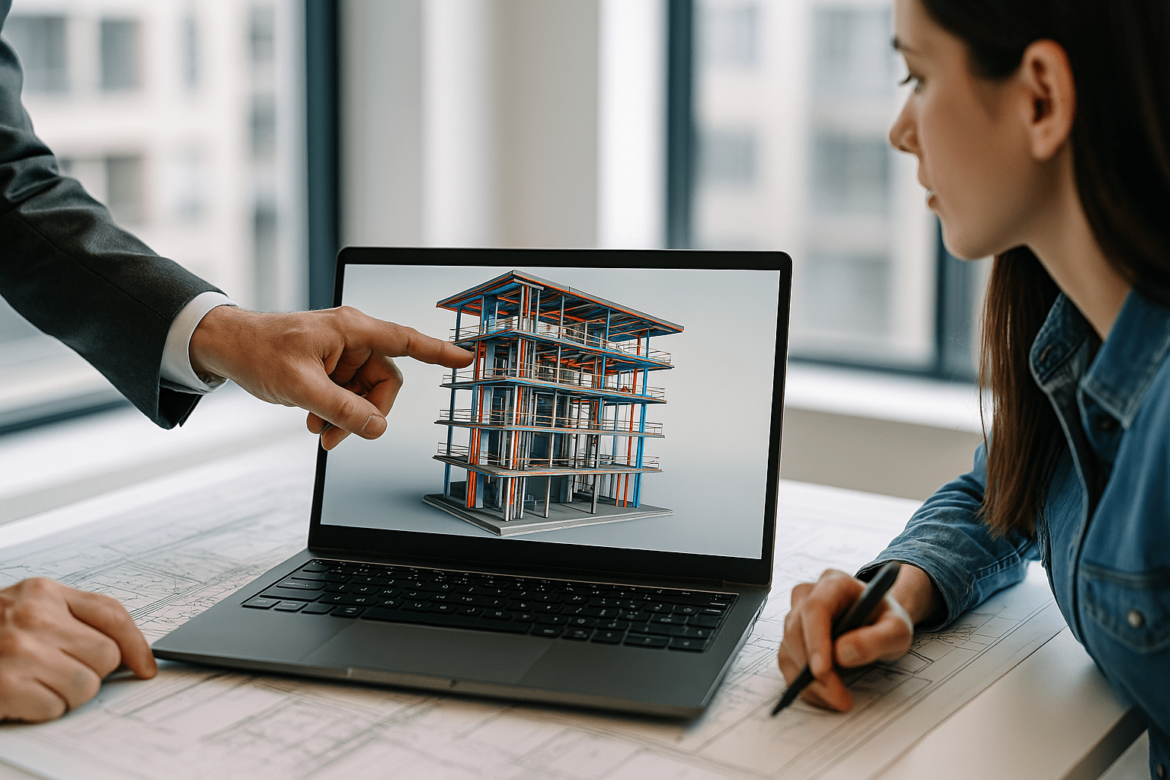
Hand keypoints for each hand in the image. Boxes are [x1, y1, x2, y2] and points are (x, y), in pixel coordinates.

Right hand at [0, 578, 156, 721]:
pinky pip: (57, 707)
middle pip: (105, 656)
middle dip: (91, 671)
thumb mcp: (25, 607)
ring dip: (68, 693)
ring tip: (38, 683)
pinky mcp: (6, 684)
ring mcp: (19, 650)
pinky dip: (43, 708)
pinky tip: (22, 695)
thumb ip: (70, 617)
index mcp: (44, 592)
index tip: (145, 666)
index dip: (136, 644)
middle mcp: (34, 616)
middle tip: (59, 671)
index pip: (112, 614)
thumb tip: (126, 651)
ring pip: (87, 686)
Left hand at [190, 305, 473, 449]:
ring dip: (347, 417)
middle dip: (366, 411)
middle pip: (385, 381)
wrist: (225, 347)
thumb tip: (377, 428)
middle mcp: (352, 339)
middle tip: (340, 434)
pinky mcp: (331, 368)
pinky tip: (315, 422)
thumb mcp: (301, 386)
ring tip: (320, 430)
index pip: (406, 341)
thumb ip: (342, 409)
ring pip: (366, 394)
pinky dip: (336, 413)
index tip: (466, 358)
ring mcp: (342, 355)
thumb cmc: (258, 350)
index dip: (439, 352)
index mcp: (352, 329)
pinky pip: (349, 396)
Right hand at [777, 567, 922, 710]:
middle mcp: (809, 595)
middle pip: (796, 630)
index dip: (815, 639)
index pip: (815, 608)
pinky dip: (803, 683)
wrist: (879, 622)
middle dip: (813, 669)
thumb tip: (842, 654)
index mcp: (835, 583)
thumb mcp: (897, 629)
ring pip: (788, 648)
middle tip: (839, 697)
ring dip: (808, 680)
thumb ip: (877, 639)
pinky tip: (825, 694)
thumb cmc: (886, 620)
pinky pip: (788, 661)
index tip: (822, 671)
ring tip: (838, 698)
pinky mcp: (792, 636)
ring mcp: (796, 615)